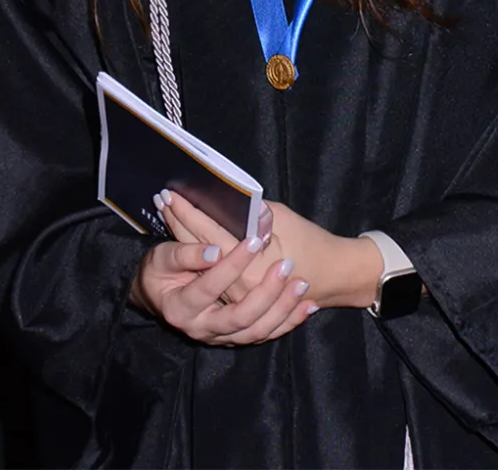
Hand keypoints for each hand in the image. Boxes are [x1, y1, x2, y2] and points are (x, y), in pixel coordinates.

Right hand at [132, 236, 316, 345]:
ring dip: (282, 310)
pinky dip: (288, 322)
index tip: (253, 241)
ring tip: (301, 284)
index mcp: (181, 308)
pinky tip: (307, 306)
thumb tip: (214, 251)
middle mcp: (202, 329)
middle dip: (265, 294)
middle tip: (286, 267)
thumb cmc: (159, 271)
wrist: (159, 297)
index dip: (231, 265)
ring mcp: (221, 337)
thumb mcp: (162, 258)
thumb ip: (185, 253)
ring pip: (256, 331)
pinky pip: (265, 334)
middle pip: (238, 318)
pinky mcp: (236, 337)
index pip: (210, 287)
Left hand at [160, 192, 382, 310]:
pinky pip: (212, 277)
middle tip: (164, 200)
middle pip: (198, 250)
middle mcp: (237, 287)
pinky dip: (200, 258)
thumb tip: (230, 200)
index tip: (171, 194)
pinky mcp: (239, 303)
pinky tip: (190, 242)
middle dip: (180, 223)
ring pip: (201, 266)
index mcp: (248, 266)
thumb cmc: (309, 242)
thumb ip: (254, 214)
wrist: (333, 275)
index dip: (188, 213)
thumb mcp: (284, 219)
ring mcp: (236, 299)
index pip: (208, 234)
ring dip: (184, 240)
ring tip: (170, 216)